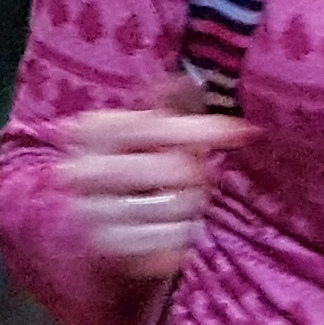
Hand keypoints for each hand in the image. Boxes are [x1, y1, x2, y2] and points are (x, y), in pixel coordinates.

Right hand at [53, 78, 248, 282]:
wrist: (96, 235)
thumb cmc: (132, 176)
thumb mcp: (143, 138)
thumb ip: (167, 109)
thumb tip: (187, 76)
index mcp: (91, 130)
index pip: (154, 125)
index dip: (198, 128)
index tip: (240, 130)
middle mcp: (83, 167)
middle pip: (174, 168)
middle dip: (196, 176)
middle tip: (194, 180)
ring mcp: (92, 210)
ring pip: (177, 206)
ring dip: (190, 208)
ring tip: (176, 205)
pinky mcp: (108, 248)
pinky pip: (171, 239)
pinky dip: (179, 236)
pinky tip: (167, 229)